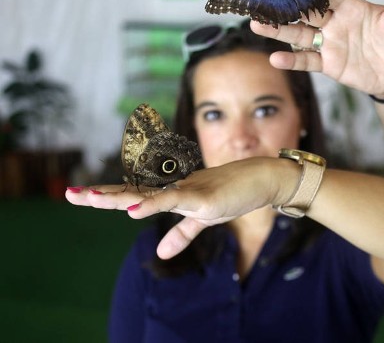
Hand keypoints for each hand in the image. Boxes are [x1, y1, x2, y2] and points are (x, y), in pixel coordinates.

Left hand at [66, 158, 293, 258]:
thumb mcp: (204, 219)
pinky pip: (174, 201)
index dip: (109, 195)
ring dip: (118, 196)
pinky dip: (153, 205)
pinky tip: (133, 210)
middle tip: (70, 193)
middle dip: (101, 193)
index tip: (80, 194)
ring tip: (89, 198)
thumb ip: (182, 234)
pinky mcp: (203, 198)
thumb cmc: (235, 194)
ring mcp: (188, 191)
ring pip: (148, 193)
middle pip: (133, 191)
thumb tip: (161, 253)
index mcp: (173, 194)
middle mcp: (175, 188)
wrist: (263, 180)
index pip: (135, 195)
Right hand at [250, 0, 383, 98]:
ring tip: (256, 24)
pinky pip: (307, 61)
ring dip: (278, 30)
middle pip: (304, 11)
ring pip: (299, 34)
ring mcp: (329, 43)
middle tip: (261, 0)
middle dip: (284, 6)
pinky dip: (291, 60)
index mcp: (350, 6)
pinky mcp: (329, 64)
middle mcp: (335, 22)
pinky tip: (275, 58)